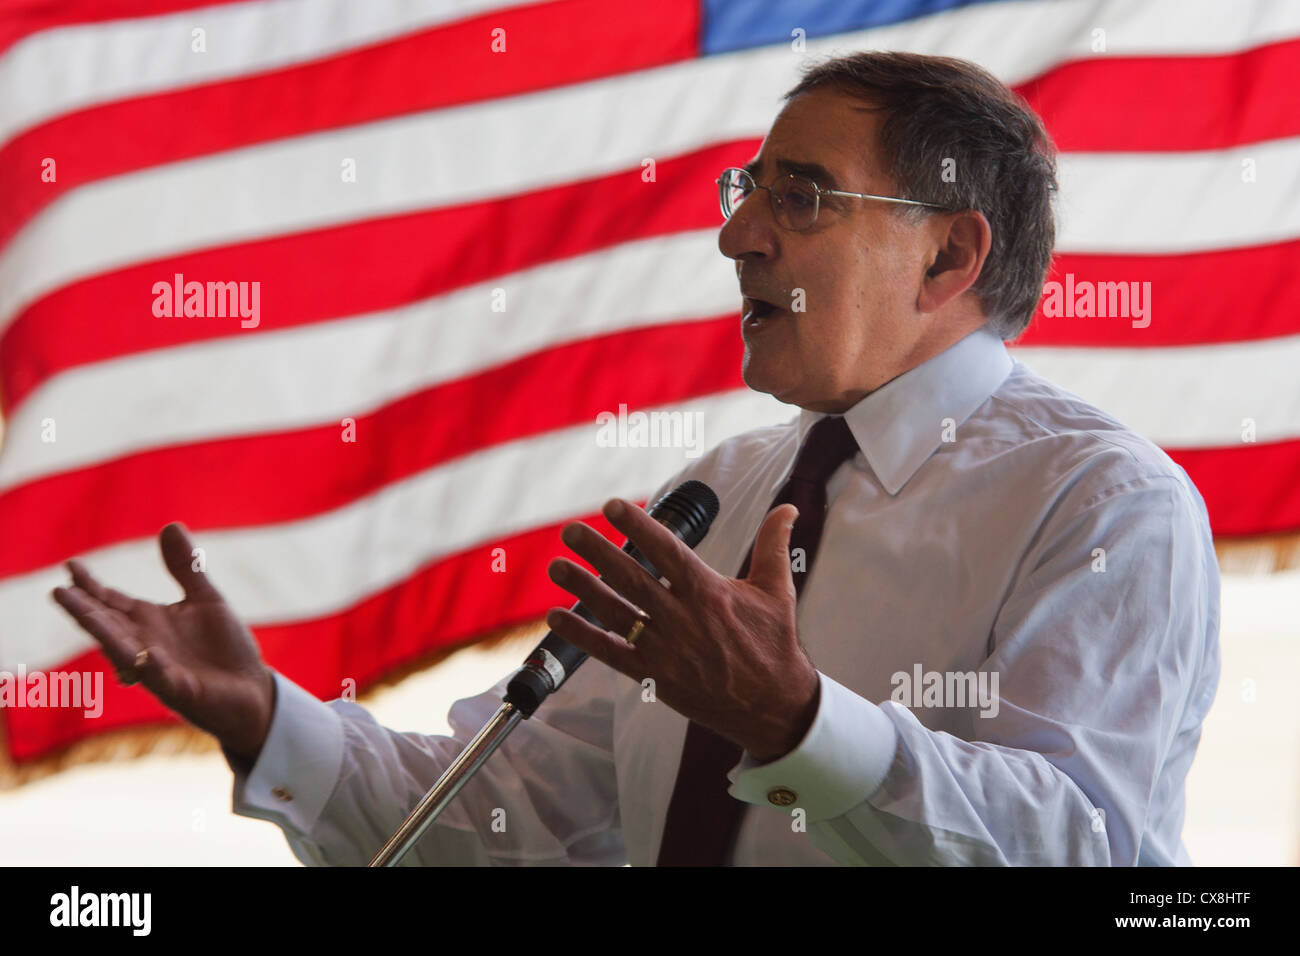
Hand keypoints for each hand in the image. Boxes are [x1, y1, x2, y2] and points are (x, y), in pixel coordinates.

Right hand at [50, 523, 274, 764]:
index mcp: (150, 622)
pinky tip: (146, 654)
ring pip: (123, 651)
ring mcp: (157, 670)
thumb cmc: (225, 648)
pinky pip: (159, 677)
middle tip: (59, 591)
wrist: (252, 690)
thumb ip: (186, 568)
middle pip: (107, 625)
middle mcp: (145, 645)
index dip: (91, 586)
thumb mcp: (207, 600)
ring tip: (81, 614)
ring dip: (103, 633)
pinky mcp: (178, 690)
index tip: (71, 565)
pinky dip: (150, 666)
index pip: (111, 602)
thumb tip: (170, 525)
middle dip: (84, 610)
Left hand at [546, 498, 819, 761]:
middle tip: (571, 530)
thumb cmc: (774, 644)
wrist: (774, 705)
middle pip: (632, 577)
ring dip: (583, 588)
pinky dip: (582, 636)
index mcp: (709, 591)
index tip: (613, 506)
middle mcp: (683, 617)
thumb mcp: (778, 590)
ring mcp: (666, 648)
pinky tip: (556, 619)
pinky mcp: (655, 676)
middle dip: (598, 552)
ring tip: (557, 566)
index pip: (666, 550)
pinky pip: (611, 652)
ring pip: (616, 612)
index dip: (638, 526)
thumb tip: (788, 507)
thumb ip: (774, 544)